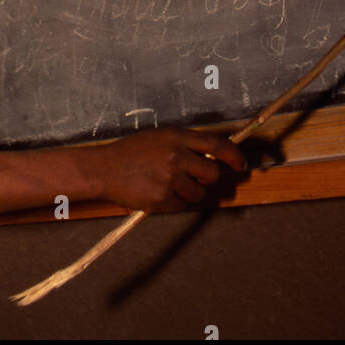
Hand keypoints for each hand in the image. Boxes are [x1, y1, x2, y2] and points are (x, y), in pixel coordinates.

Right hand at [91, 126, 247, 212]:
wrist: (104, 169)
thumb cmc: (131, 152)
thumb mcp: (159, 137)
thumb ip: (185, 144)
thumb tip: (213, 155)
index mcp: (176, 138)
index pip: (217, 145)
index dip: (234, 155)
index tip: (240, 164)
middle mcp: (176, 157)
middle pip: (212, 174)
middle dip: (206, 178)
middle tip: (191, 176)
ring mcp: (169, 180)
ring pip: (198, 194)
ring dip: (189, 192)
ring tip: (167, 183)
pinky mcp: (161, 200)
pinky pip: (182, 206)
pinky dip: (174, 202)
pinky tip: (158, 191)